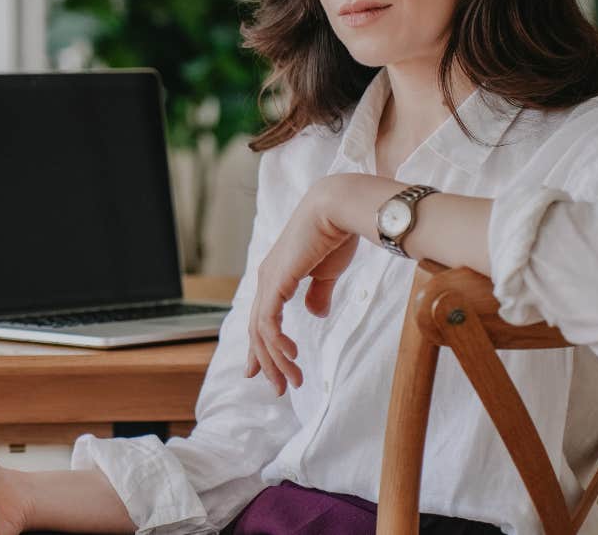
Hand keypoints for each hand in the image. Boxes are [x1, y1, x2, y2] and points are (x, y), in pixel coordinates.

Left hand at [245, 177, 359, 394]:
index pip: (262, 319)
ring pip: (261, 332)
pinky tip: (291, 358)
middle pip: (257, 330)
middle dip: (267, 363)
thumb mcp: (326, 273)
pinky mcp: (275, 282)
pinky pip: (269, 322)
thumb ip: (318, 294)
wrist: (339, 208)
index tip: (262, 372)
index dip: (261, 348)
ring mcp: (268, 280)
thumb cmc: (336, 234)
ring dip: (276, 361)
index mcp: (276, 276)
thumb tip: (314, 315)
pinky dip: (277, 344)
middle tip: (280, 388)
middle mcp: (266, 279)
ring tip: (291, 382)